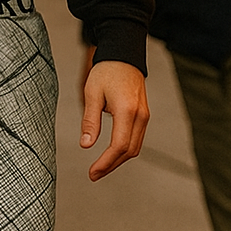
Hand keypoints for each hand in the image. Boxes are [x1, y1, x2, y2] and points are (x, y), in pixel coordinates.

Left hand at [80, 59, 149, 180]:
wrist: (124, 56)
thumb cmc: (106, 71)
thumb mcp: (92, 94)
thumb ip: (90, 121)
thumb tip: (86, 145)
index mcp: (127, 110)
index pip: (118, 145)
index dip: (106, 163)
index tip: (92, 172)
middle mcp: (140, 116)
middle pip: (128, 151)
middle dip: (111, 166)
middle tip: (93, 175)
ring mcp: (144, 116)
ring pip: (134, 147)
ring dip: (118, 160)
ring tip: (100, 168)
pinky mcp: (143, 115)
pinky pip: (136, 139)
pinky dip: (124, 150)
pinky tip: (111, 154)